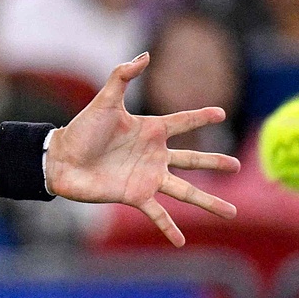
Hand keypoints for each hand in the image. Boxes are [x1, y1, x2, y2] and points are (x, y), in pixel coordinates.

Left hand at [44, 54, 240, 246]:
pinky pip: (157, 214)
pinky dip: (169, 228)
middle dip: (215, 163)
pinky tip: (182, 242)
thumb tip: (145, 55)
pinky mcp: (135, 196)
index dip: (201, 117)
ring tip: (231, 213)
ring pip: (186, 191)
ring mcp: (147, 177)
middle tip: (237, 165)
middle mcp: (154, 155)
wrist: (61, 159)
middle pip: (193, 159)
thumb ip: (123, 76)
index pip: (183, 122)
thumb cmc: (81, 129)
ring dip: (208, 203)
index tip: (221, 114)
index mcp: (150, 130)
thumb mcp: (104, 100)